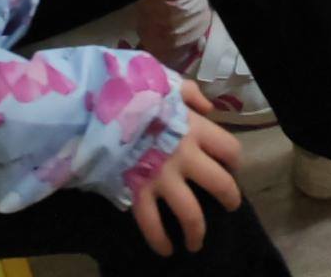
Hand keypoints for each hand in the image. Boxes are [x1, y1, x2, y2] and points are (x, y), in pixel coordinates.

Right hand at [132, 79, 241, 256]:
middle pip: (219, 183)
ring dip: (197, 232)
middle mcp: (184, 155)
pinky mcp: (138, 193)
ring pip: (190, 213)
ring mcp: (162, 177)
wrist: (97, 109)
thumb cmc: (133, 94)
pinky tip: (166, 249)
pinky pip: (151, 224)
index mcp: (194, 128)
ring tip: (196, 242)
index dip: (234, 159)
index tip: (231, 166)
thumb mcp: (166, 82)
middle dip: (229, 198)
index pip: (228, 148)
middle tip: (230, 206)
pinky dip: (160, 241)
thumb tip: (208, 108)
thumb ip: (190, 93)